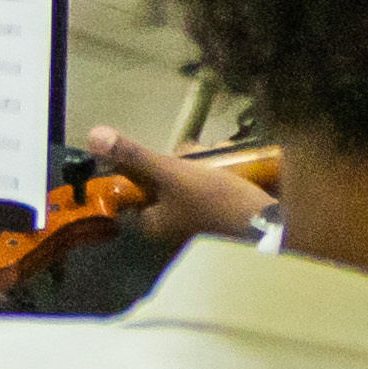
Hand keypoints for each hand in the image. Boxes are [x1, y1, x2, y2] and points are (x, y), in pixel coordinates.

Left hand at [77, 127, 272, 246]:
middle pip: (169, 182)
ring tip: (222, 154)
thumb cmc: (217, 203)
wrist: (274, 232)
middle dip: (186, 161)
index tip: (171, 153)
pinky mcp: (226, 223)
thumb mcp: (172, 173)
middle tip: (202, 152)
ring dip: (208, 164)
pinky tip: (238, 165)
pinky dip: (225, 176)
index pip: (139, 187)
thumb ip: (135, 155)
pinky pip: (217, 192)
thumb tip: (93, 136)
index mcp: (155, 224)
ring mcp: (201, 228)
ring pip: (195, 183)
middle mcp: (175, 231)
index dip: (152, 165)